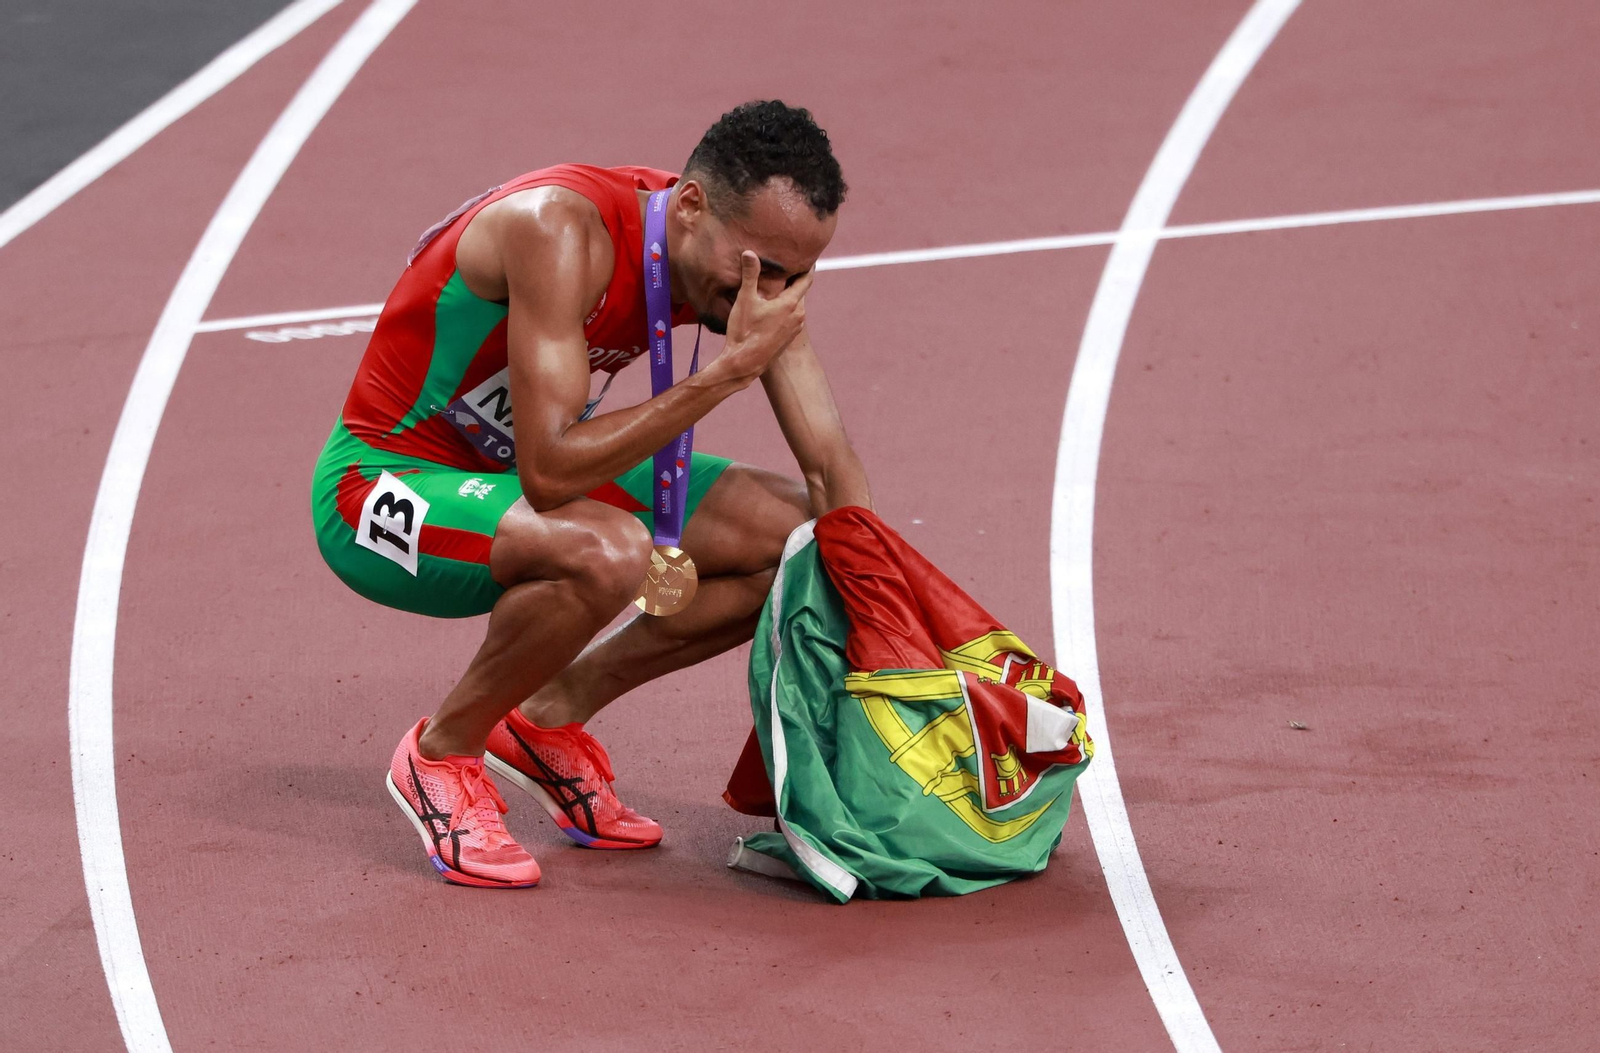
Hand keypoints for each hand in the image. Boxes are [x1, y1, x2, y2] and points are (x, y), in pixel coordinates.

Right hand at [718, 251, 812, 385]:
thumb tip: (750, 253)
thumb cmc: (745, 332)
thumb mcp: (745, 300)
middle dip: (794, 278)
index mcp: (791, 304)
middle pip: (800, 290)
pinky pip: (791, 316)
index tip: (808, 255)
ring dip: (789, 294)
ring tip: (779, 284)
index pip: (806, 279)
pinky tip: (772, 306)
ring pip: (795, 304)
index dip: (808, 265)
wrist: (745, 364)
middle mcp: (798, 315)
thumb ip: (750, 275)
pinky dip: (786, 308)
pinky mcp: (789, 337)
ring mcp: (795, 328)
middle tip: (788, 265)